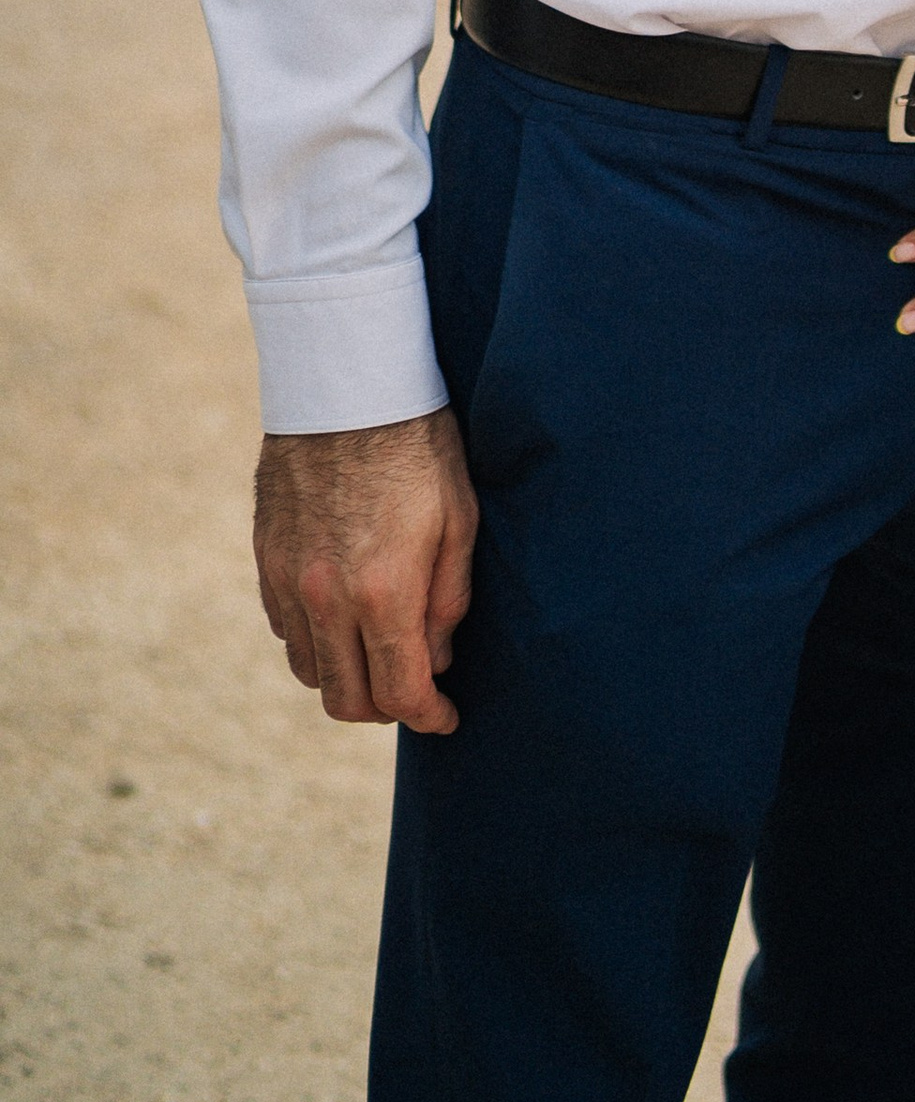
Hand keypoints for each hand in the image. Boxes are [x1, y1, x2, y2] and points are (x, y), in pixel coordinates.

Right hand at [253, 406, 478, 734]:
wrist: (348, 384)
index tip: (446, 716)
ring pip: (311, 672)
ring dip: (346, 678)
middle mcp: (326, 599)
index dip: (429, 716)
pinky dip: (315, 641)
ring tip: (380, 653)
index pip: (400, 692)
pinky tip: (344, 615)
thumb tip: (438, 659)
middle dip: (385, 709)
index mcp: (383, 592)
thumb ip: (449, 600)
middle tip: (414, 691)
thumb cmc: (419, 443)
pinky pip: (286, 630)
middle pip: (347, 700)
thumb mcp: (460, 518)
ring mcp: (288, 582)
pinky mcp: (266, 560)